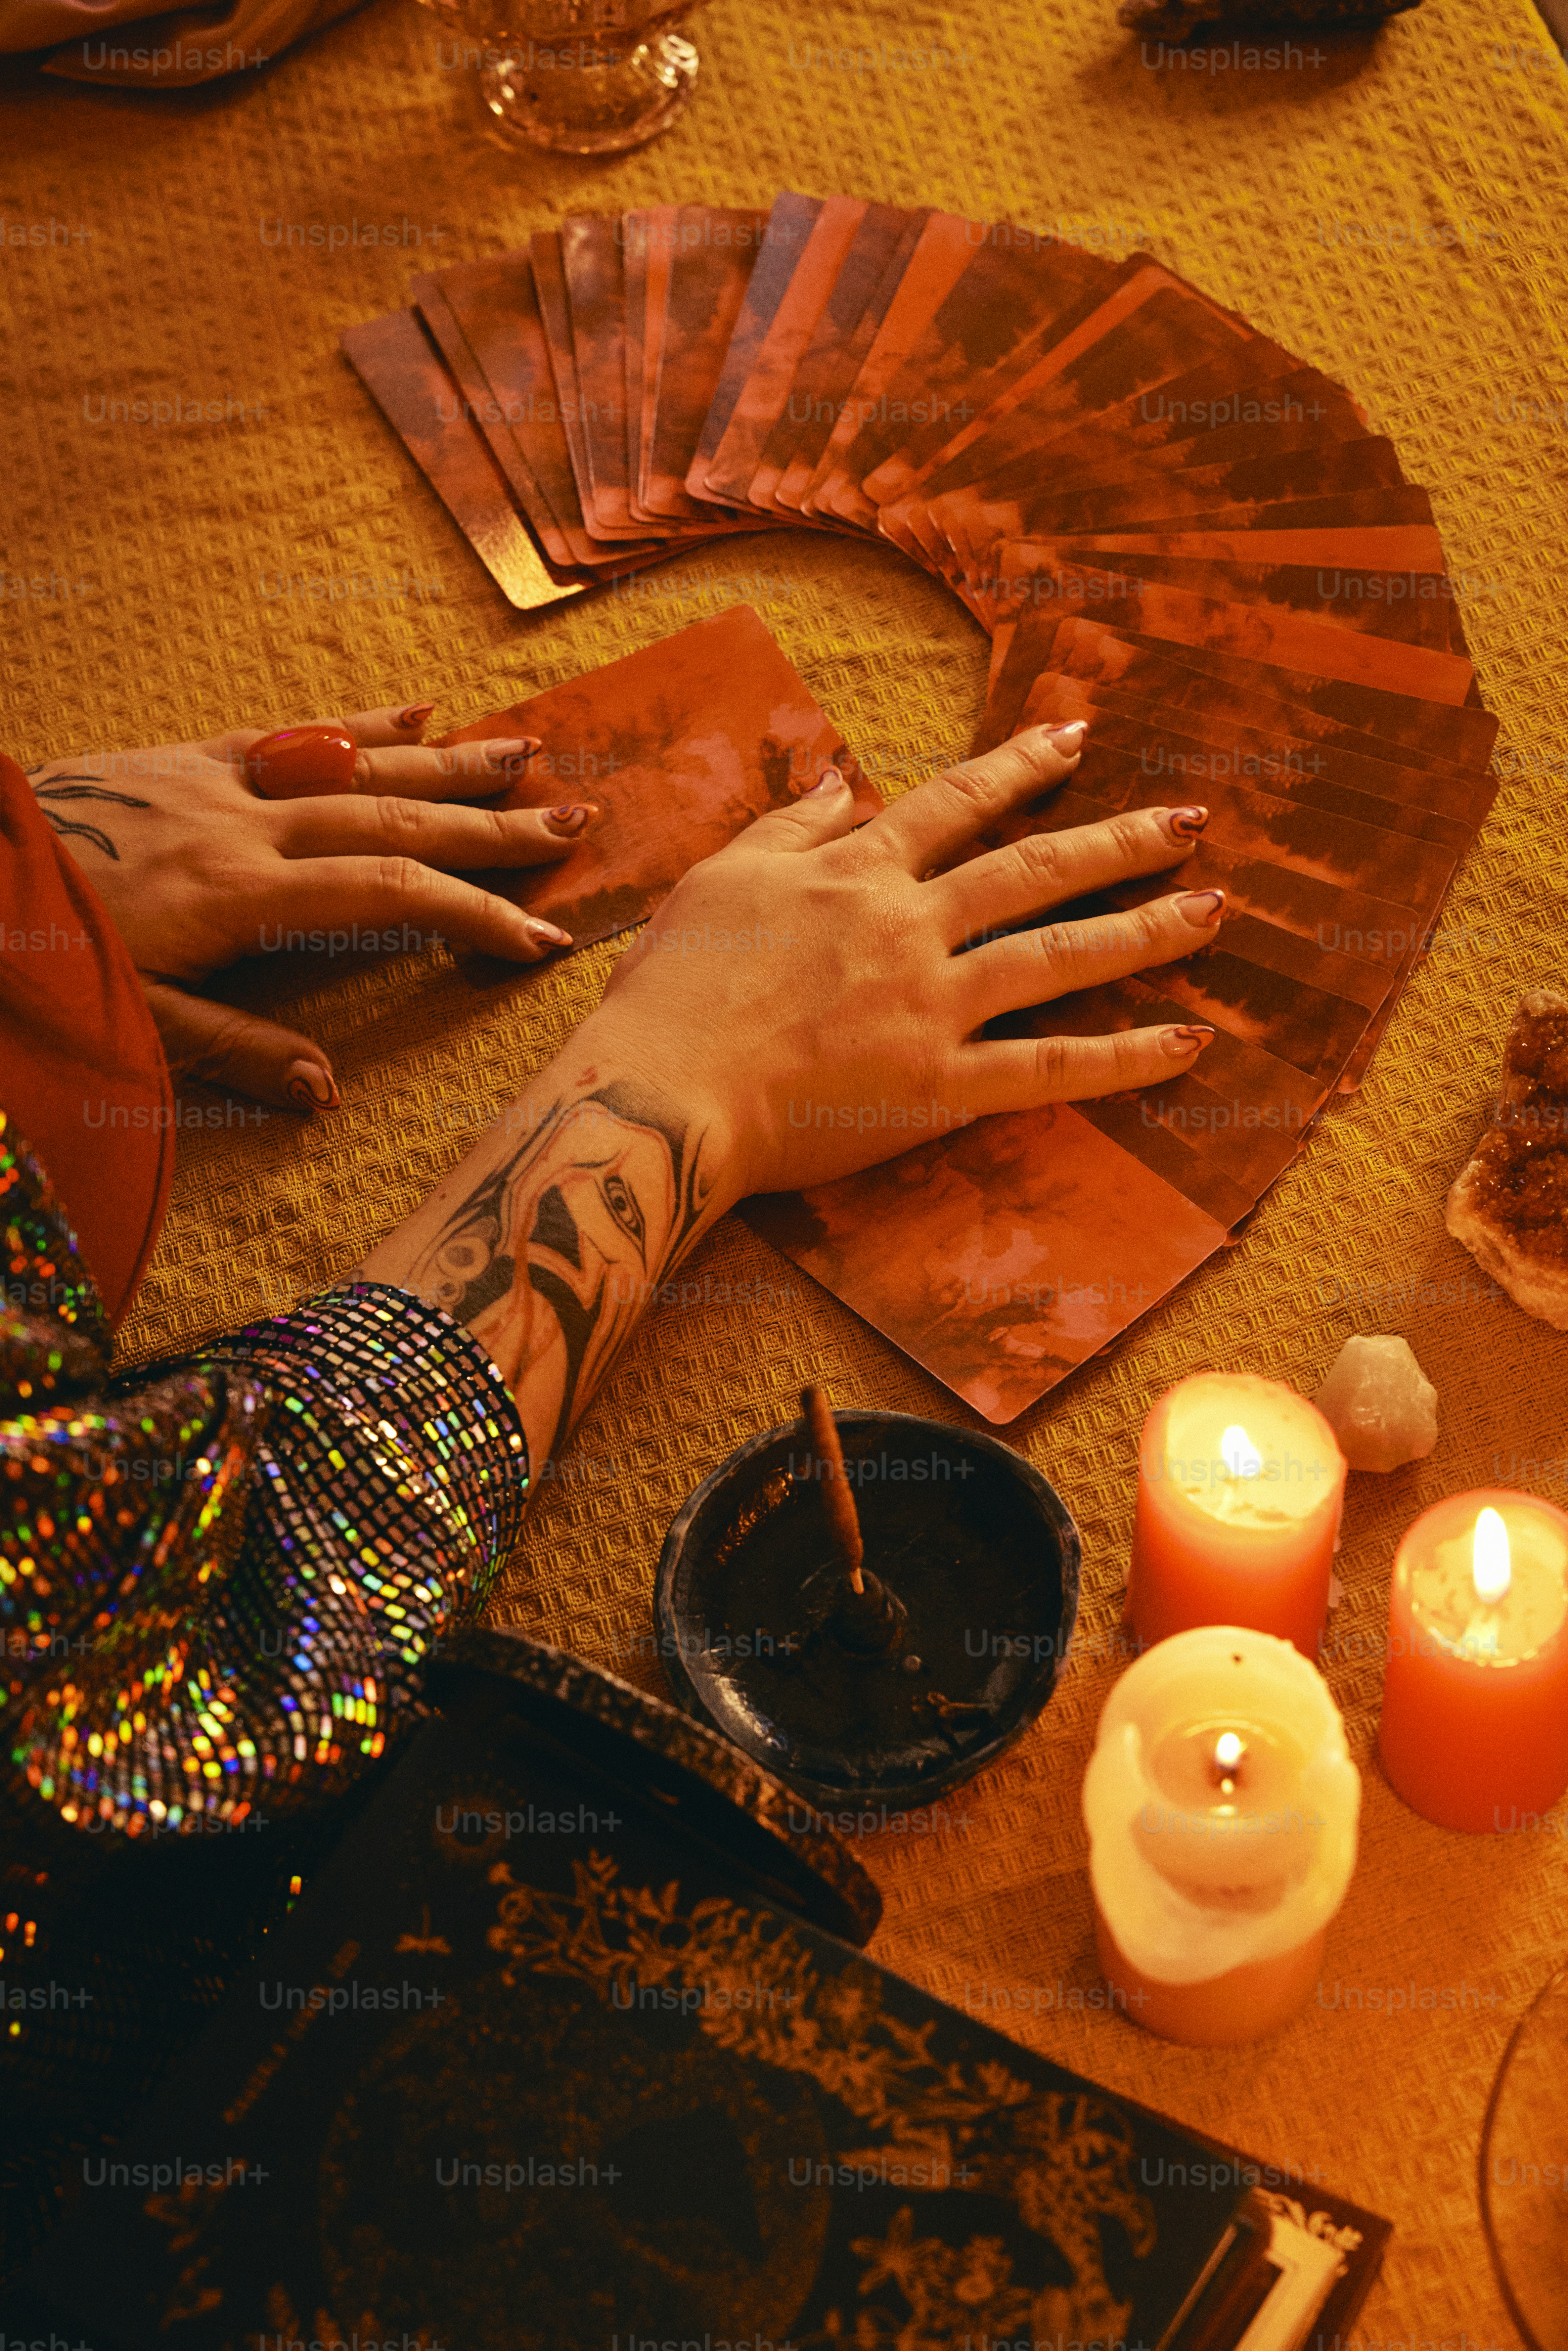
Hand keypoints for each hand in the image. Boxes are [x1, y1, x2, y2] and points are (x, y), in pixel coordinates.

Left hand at [26, 700, 595, 1111]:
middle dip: (491, 824)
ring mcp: (215, 781)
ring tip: (528, 753)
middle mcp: (243, 824)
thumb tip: (328, 1090)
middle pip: (394, 817)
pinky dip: (358, 724)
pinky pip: (290, 732)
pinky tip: (416, 711)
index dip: (472, 916)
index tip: (539, 940)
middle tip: (575, 822)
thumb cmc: (42, 953)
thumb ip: (234, 1049)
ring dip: (449, 759)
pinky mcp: (183, 758)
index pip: (388, 894)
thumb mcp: (131, 1021)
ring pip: (356, 764)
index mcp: (239, 894)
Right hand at [587, 720, 1219, 1198]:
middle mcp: (908, 928)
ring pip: (1057, 957)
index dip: (1022, 767)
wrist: (660, 1091)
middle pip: (1031, 870)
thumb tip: (837, 782)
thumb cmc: (673, 989)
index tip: (1078, 737)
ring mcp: (930, 1007)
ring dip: (1143, 930)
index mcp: (854, 874)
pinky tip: (1185, 1045)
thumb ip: (788, 829)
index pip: (956, 805)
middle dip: (1117, 841)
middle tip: (1191, 823)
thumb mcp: (719, 880)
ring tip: (1214, 913)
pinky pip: (1048, 1068)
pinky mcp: (938, 1085)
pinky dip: (1121, 1059)